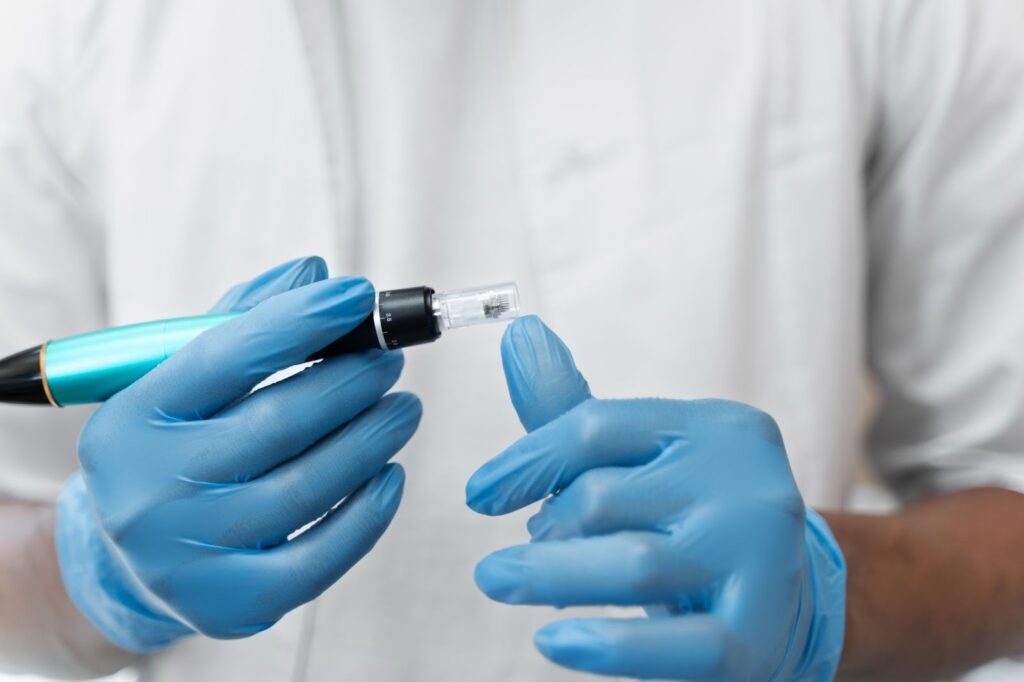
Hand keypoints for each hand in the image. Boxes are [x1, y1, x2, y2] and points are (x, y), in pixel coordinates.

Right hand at [55, 257, 420, 650]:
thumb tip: (314, 273)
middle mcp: (147, 490)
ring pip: (308, 486)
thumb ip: (245, 320)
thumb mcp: (184, 381)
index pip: (225, 355)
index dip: (300, 319)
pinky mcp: (230, 604)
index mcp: (131, 419)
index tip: (359, 294)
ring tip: (404, 409)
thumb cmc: (174, 448)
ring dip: (372, 439)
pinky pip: (321, 556)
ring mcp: (186, 555)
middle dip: (352, 382)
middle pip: (277, 422)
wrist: (130, 558)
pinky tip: (390, 474)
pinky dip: (368, 512)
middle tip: (393, 361)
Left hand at [467, 316, 844, 680]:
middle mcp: (748, 483)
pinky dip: (606, 646)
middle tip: (514, 557)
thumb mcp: (646, 461)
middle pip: (605, 496)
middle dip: (546, 527)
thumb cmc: (697, 522)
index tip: (481, 493)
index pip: (598, 428)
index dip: (526, 460)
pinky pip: (673, 645)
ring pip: (633, 563)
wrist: (789, 605)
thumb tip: (518, 335)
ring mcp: (760, 559)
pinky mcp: (756, 635)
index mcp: (720, 428)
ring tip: (501, 581)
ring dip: (548, 575)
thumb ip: (576, 409)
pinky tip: (554, 642)